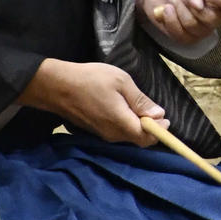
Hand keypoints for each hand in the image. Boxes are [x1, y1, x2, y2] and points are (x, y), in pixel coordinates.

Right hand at [23, 58, 166, 145]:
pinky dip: (125, 124)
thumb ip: (140, 100)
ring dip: (137, 125)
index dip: (160, 131)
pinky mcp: (95, 131)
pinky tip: (122, 107)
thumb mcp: (121, 82)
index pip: (148, 139)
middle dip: (150, 128)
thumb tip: (159, 114)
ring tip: (136, 104)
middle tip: (151, 108)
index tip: (164, 117)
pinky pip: (116, 132)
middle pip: (139, 139)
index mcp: (122, 123)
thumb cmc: (90, 80)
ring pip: (127, 136)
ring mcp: (102, 134)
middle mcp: (113, 135)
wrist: (56, 86)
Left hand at [139, 0, 220, 46]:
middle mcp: (216, 16)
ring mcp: (201, 29)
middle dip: (191, 3)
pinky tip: (166, 9)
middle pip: (213, 19)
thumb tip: (200, 4)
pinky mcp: (185, 37)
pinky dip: (169, 18)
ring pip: (193, 25)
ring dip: (177, 7)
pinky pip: (180, 34)